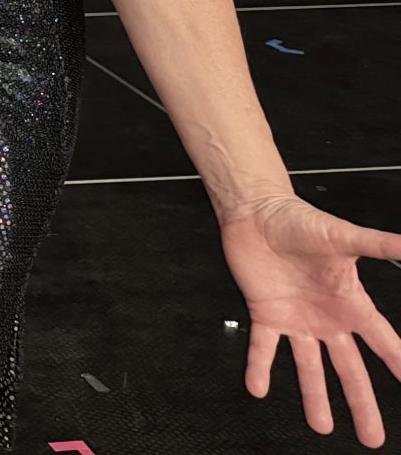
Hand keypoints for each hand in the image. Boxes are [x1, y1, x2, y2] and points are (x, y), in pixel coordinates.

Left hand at [221, 193, 400, 444]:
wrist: (256, 211)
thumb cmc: (300, 221)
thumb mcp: (344, 236)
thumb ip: (380, 244)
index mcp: (350, 302)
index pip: (380, 341)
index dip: (396, 363)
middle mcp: (326, 317)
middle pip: (348, 369)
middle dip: (360, 402)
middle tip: (372, 437)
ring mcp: (296, 318)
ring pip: (308, 367)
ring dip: (314, 397)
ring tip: (321, 427)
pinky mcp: (265, 313)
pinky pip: (263, 347)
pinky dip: (260, 368)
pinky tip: (258, 389)